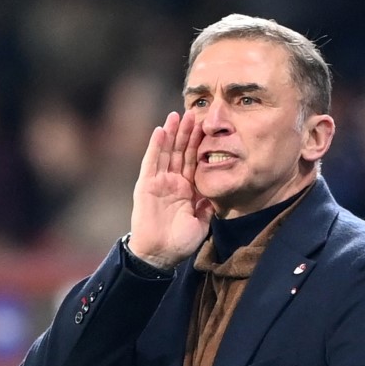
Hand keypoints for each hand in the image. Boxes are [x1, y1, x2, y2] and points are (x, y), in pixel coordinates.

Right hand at [128, 110, 213, 268]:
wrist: (159, 254)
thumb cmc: (180, 242)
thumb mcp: (202, 222)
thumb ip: (209, 206)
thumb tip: (218, 190)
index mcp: (188, 189)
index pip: (195, 160)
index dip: (200, 144)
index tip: (208, 126)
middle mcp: (173, 182)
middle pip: (181, 151)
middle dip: (187, 132)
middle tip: (194, 112)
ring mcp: (159, 182)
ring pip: (166, 152)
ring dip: (172, 133)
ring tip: (177, 114)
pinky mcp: (146, 185)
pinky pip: (151, 162)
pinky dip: (156, 146)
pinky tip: (160, 130)